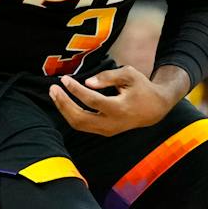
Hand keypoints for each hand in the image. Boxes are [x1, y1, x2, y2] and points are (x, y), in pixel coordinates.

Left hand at [48, 64, 175, 135]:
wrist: (154, 109)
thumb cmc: (141, 88)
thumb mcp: (129, 75)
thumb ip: (108, 77)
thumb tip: (87, 82)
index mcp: (119, 108)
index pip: (91, 100)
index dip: (75, 90)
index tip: (64, 79)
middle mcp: (111, 123)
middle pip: (80, 118)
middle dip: (63, 103)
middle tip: (53, 88)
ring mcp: (107, 131)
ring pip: (79, 125)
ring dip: (64, 110)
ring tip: (55, 94)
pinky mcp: (104, 132)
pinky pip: (82, 126)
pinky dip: (71, 114)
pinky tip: (64, 101)